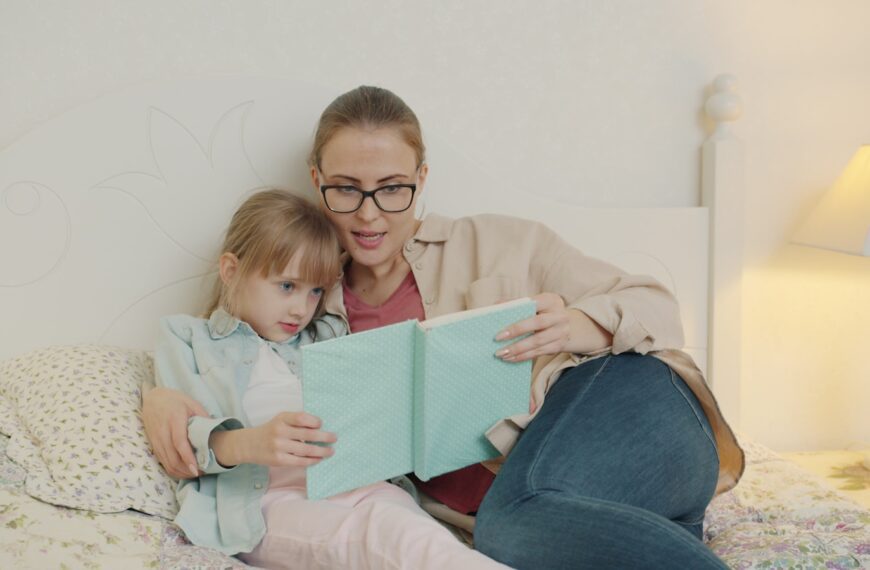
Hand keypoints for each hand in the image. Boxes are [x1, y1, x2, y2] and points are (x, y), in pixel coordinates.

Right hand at [142, 387, 207, 478]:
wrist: (152, 399)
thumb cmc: (175, 400)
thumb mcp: (192, 403)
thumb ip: (203, 417)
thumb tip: (215, 432)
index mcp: (174, 420)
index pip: (179, 443)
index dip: (188, 457)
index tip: (197, 468)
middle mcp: (163, 432)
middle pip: (173, 458)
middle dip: (187, 470)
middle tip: (203, 472)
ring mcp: (156, 440)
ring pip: (167, 463)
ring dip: (181, 472)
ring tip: (196, 473)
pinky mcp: (153, 445)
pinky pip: (163, 462)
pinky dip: (174, 469)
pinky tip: (184, 470)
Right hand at [220, 412, 336, 467]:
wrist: (249, 445)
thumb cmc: (271, 430)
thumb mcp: (281, 420)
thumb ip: (296, 421)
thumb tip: (320, 428)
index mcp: (281, 418)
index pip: (301, 417)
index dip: (314, 421)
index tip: (321, 424)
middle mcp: (280, 431)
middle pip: (307, 434)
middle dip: (324, 437)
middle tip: (334, 438)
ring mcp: (279, 447)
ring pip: (306, 450)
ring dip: (321, 451)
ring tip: (330, 451)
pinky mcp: (279, 460)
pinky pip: (299, 461)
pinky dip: (311, 460)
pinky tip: (319, 459)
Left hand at [494, 293, 612, 362]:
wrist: (566, 325)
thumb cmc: (542, 312)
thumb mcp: (534, 304)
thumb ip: (516, 304)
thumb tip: (494, 308)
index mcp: (552, 300)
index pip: (535, 304)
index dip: (519, 312)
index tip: (502, 324)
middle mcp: (560, 316)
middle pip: (538, 324)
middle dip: (516, 331)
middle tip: (497, 339)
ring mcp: (562, 332)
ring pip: (538, 342)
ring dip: (518, 349)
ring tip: (501, 353)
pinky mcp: (560, 346)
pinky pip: (539, 352)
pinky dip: (523, 356)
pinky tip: (510, 358)